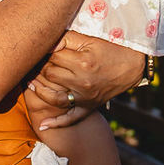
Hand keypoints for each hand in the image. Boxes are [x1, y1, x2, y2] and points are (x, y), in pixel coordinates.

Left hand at [28, 32, 144, 128]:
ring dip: (39, 90)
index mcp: (83, 63)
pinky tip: (42, 125)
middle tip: (37, 63)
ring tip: (31, 83)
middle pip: (50, 75)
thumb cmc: (110, 50)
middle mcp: (83, 82)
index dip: (45, 51)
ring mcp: (85, 97)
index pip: (53, 57)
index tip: (41, 49)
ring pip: (53, 97)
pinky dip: (56, 123)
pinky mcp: (88, 107)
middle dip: (42, 67)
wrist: (132, 67)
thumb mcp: (90, 40)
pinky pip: (70, 118)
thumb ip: (67, 39)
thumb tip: (47, 44)